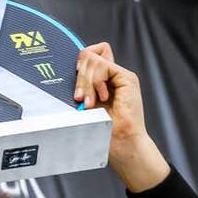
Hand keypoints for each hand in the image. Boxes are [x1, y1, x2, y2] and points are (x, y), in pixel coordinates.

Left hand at [74, 43, 169, 191]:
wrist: (121, 143)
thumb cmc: (104, 131)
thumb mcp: (84, 105)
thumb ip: (81, 87)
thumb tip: (70, 74)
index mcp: (103, 81)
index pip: (89, 54)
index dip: (79, 62)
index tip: (74, 81)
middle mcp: (113, 75)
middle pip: (88, 54)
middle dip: (79, 75)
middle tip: (81, 98)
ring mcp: (121, 76)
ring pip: (93, 59)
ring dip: (87, 82)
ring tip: (91, 102)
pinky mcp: (128, 78)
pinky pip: (103, 65)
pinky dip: (97, 82)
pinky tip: (101, 98)